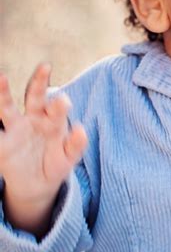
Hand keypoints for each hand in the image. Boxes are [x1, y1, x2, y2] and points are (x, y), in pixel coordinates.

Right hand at [0, 64, 86, 232]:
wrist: (37, 184)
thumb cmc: (55, 166)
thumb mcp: (68, 159)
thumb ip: (75, 146)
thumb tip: (81, 130)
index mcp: (53, 122)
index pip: (57, 109)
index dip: (59, 105)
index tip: (63, 101)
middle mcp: (34, 119)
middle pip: (35, 97)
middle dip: (39, 82)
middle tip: (45, 67)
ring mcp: (16, 128)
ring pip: (8, 107)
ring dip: (3, 93)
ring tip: (1, 78)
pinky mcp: (2, 142)